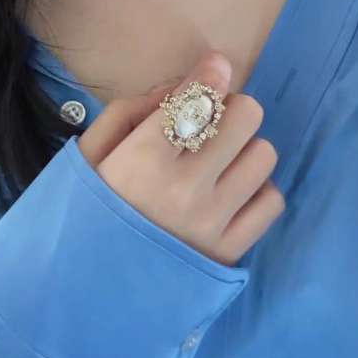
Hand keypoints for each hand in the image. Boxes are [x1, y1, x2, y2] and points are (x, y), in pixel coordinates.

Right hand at [77, 51, 284, 266]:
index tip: (216, 66)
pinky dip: (255, 190)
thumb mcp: (89, 152)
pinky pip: (271, 201)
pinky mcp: (232, 252)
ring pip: (264, 155)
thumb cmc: (86, 211)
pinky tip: (229, 193)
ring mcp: (214, 223)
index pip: (197, 99)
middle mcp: (187, 189)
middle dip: (229, 108)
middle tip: (211, 121)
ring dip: (243, 148)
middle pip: (246, 117)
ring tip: (219, 161)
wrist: (87, 290)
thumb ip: (129, 111)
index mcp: (144, 160)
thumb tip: (181, 87)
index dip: (212, 73)